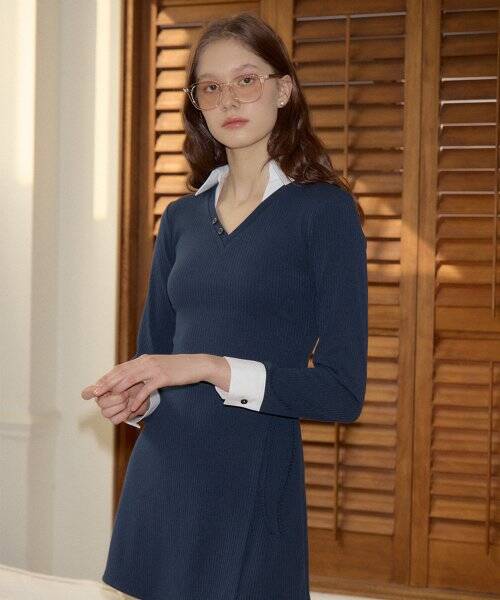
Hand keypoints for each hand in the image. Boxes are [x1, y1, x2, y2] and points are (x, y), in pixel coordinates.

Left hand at [81, 353, 212, 412]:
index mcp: (143, 359)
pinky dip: (138, 398)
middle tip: (95, 392)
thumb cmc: (177, 369)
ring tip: (108, 398)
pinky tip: (132, 407)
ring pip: (131, 379)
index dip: (107, 377)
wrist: (196, 365)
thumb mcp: (158, 368)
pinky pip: (147, 389)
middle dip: (107, 382)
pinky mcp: (163, 377)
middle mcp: (146, 362)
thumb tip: (133, 378)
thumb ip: (145, 372)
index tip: (96, 386)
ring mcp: (154, 369)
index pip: (121, 368)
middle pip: (122, 372)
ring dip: (118, 389)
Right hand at [92, 381, 149, 424]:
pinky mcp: (114, 418)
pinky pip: (114, 420)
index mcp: (101, 389)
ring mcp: (107, 410)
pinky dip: (124, 414)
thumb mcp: (126, 379)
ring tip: (128, 399)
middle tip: (126, 394)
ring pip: (106, 413)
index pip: (87, 393)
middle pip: (100, 403)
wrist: (145, 393)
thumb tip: (97, 387)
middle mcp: (101, 400)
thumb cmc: (133, 384)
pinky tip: (130, 408)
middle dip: (116, 398)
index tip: (95, 392)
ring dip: (120, 406)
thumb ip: (113, 381)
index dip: (88, 393)